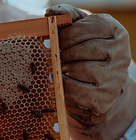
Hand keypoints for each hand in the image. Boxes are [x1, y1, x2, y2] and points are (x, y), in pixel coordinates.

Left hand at [45, 4, 135, 139]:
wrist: (97, 86)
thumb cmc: (84, 53)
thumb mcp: (79, 32)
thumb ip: (67, 18)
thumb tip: (50, 12)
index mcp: (115, 31)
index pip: (88, 27)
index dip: (66, 35)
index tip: (57, 41)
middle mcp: (121, 53)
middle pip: (85, 49)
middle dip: (64, 54)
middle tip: (56, 57)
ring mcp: (116, 76)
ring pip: (82, 70)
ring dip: (64, 71)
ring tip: (60, 70)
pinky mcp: (106, 97)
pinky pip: (79, 91)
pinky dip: (65, 88)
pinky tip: (63, 84)